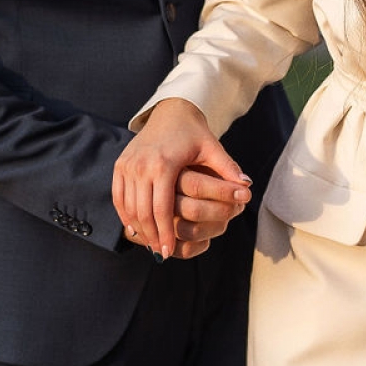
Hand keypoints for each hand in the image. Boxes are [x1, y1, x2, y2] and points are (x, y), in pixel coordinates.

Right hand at [113, 99, 251, 259]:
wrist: (169, 111)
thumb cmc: (193, 133)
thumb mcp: (212, 148)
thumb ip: (227, 169)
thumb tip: (247, 188)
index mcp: (163, 163)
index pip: (162, 208)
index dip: (165, 232)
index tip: (170, 251)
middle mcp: (141, 165)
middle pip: (143, 212)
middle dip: (152, 236)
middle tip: (161, 254)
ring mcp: (127, 165)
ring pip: (128, 207)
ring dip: (138, 228)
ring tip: (150, 244)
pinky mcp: (120, 165)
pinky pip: (118, 197)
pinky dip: (126, 215)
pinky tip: (136, 228)